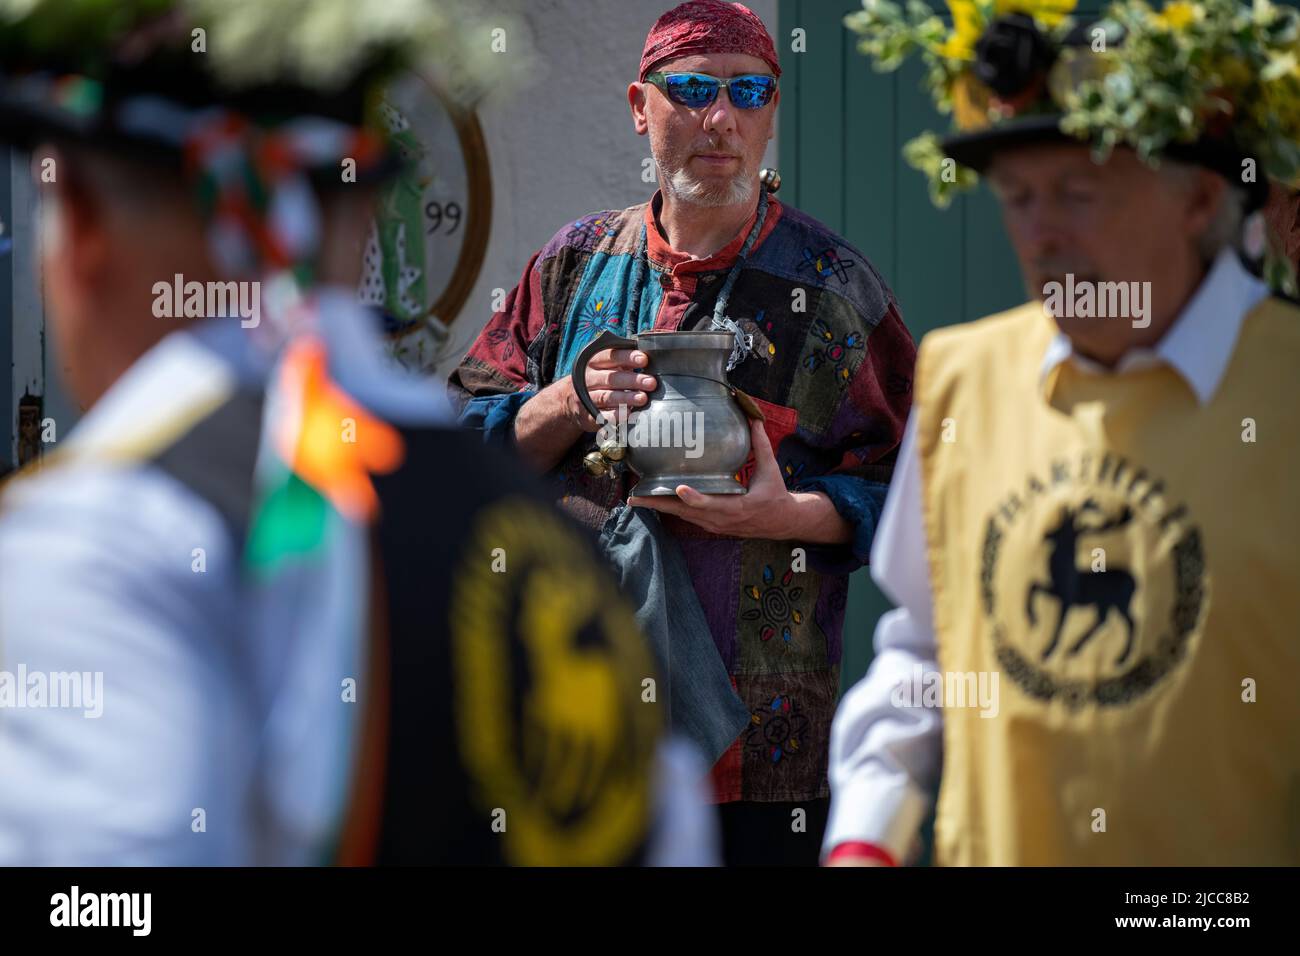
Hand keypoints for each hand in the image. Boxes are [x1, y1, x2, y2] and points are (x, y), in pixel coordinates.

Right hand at [564, 347, 657, 432]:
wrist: (567, 401)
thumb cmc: (597, 379)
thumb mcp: (604, 366)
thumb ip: (623, 361)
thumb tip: (650, 357)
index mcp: (593, 362)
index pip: (610, 357)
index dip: (627, 357)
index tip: (644, 360)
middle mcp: (588, 379)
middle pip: (610, 378)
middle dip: (632, 380)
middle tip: (651, 382)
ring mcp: (586, 398)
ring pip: (607, 396)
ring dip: (625, 397)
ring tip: (642, 398)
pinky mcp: (587, 415)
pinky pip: (601, 415)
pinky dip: (615, 415)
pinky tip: (628, 414)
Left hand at [628, 419, 795, 537]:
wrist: (780, 522)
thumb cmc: (775, 494)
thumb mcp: (771, 469)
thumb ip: (760, 443)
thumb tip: (754, 417)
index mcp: (739, 506)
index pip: (713, 503)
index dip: (696, 498)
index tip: (680, 488)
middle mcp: (722, 519)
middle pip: (686, 512)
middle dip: (659, 504)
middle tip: (635, 497)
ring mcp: (714, 524)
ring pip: (682, 516)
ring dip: (659, 507)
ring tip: (635, 498)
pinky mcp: (710, 525)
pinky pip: (686, 517)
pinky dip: (669, 508)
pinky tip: (652, 500)